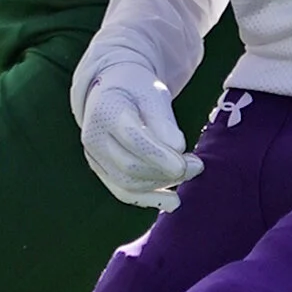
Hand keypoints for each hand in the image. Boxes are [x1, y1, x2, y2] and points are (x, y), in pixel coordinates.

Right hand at [76, 47, 201, 208]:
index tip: (186, 164)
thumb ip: (163, 119)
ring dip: (162, 183)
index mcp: (106, 109)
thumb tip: (177, 147)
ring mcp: (94, 156)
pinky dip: (149, 199)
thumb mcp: (153, 93)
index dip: (159, 155)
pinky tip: (173, 201)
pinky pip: (123, 192)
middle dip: (166, 171)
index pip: (132, 138)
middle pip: (130, 166)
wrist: (112, 91)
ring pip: (128, 183)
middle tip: (197, 165)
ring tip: (189, 171)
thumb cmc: (138, 89)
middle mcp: (93, 136)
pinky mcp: (101, 170)